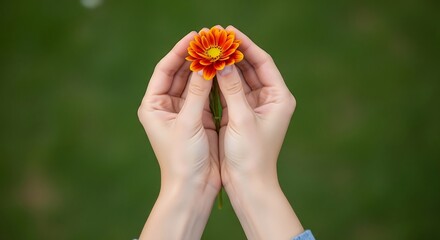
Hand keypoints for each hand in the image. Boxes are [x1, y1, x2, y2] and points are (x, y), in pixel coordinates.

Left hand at [137, 31, 219, 238]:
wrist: (193, 188)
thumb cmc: (182, 159)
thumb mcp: (189, 123)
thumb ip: (197, 93)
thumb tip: (204, 64)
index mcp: (154, 106)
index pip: (164, 70)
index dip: (178, 52)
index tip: (194, 37)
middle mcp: (167, 106)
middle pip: (180, 74)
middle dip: (194, 58)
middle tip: (210, 41)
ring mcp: (184, 112)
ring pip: (195, 83)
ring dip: (205, 69)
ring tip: (218, 51)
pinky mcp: (200, 119)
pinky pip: (206, 95)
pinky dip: (214, 84)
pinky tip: (223, 71)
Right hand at [217, 26, 303, 238]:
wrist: (248, 185)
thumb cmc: (251, 156)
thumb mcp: (242, 120)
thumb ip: (233, 90)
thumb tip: (222, 63)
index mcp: (278, 98)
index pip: (263, 62)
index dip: (247, 45)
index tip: (229, 32)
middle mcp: (269, 100)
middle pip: (251, 68)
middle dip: (234, 54)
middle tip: (216, 38)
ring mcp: (254, 107)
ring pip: (239, 79)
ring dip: (225, 66)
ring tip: (210, 50)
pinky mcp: (241, 116)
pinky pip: (230, 92)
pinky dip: (220, 82)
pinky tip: (208, 71)